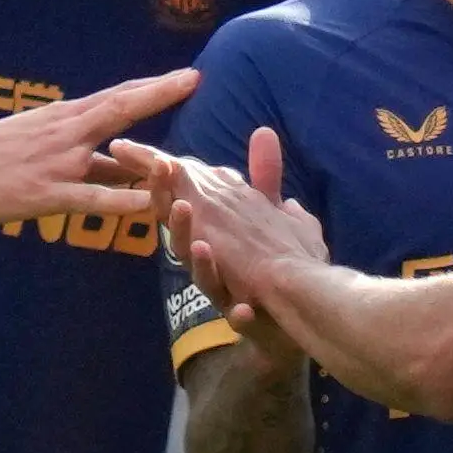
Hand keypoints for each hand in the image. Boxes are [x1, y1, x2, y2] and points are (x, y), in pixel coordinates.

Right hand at [0, 69, 197, 223]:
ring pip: (111, 154)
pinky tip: (146, 205)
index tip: (188, 74)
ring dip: (150, 155)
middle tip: (195, 78)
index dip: (154, 86)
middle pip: (120, 107)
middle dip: (158, 92)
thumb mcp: (38, 142)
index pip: (117, 96)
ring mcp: (56, 162)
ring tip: (187, 151)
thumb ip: (85, 155)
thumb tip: (125, 164)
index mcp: (64, 118)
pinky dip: (120, 201)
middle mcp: (65, 132)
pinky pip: (90, 199)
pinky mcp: (44, 194)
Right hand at [164, 128, 327, 340]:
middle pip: (183, 236)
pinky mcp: (247, 321)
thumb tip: (262, 131)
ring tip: (200, 244)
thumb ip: (263, 176)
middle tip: (170, 190)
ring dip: (199, 261)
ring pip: (203, 277)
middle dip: (173, 215)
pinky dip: (238, 313)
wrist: (295, 317)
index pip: (182, 203)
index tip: (156, 157)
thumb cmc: (273, 264)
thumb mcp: (269, 214)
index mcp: (213, 235)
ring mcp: (229, 294)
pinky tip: (242, 308)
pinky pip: (238, 318)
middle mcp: (213, 263)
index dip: (166, 184)